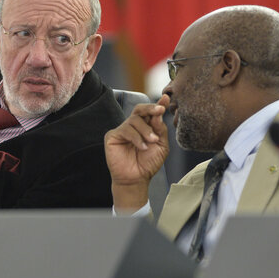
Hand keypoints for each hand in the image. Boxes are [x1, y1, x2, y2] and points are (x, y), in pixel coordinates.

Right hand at [104, 94, 169, 210]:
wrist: (137, 179)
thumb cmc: (148, 163)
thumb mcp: (161, 145)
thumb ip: (160, 129)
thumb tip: (159, 113)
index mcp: (145, 126)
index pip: (150, 112)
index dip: (158, 104)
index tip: (166, 98)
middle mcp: (133, 126)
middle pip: (140, 109)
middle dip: (151, 108)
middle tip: (160, 110)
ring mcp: (122, 130)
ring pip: (134, 120)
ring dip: (145, 130)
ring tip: (151, 142)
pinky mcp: (112, 136)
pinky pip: (125, 130)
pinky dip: (136, 138)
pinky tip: (142, 147)